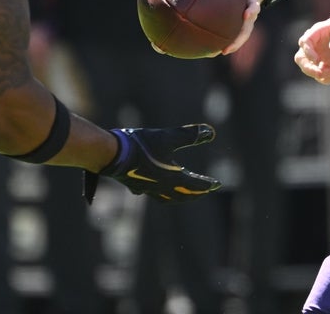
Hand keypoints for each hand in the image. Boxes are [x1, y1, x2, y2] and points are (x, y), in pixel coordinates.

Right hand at [85, 124, 220, 202]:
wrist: (113, 155)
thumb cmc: (142, 145)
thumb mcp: (168, 137)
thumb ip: (190, 135)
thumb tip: (211, 131)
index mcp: (173, 179)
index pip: (195, 185)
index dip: (207, 184)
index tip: (217, 185)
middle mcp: (162, 188)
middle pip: (183, 195)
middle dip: (194, 193)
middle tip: (204, 191)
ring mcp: (147, 188)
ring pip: (167, 197)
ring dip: (178, 196)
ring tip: (181, 194)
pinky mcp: (135, 185)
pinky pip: (150, 193)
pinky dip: (157, 192)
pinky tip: (151, 189)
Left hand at [210, 0, 262, 54]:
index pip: (254, 6)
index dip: (252, 11)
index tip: (247, 14)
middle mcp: (250, 12)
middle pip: (247, 28)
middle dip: (239, 39)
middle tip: (228, 47)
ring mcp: (246, 20)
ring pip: (241, 35)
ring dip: (232, 45)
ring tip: (218, 52)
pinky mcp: (239, 23)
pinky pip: (232, 32)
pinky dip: (222, 39)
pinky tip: (209, 46)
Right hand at [294, 6, 329, 84]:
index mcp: (319, 31)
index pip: (305, 42)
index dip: (308, 53)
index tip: (318, 61)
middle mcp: (317, 42)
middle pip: (301, 57)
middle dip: (308, 67)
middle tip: (321, 73)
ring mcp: (321, 52)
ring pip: (308, 66)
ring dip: (316, 74)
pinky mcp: (329, 61)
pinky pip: (320, 72)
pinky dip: (324, 78)